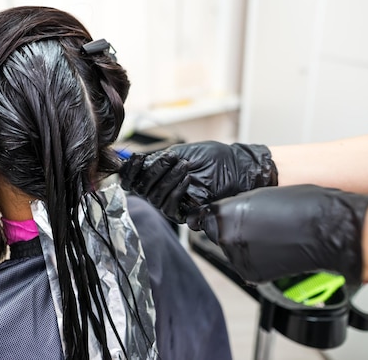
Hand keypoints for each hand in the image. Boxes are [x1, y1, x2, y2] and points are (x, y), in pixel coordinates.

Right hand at [120, 141, 277, 222]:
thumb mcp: (182, 152)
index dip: (129, 172)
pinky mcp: (187, 214)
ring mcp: (174, 204)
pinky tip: (188, 180)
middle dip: (153, 173)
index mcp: (158, 176)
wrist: (237, 167)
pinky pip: (171, 209)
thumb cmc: (214, 157)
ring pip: (155, 199)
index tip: (135, 159)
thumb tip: (131, 162)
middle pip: (141, 190)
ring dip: (167, 180)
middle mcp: (163, 192)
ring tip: (183, 166)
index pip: (132, 180)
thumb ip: (157, 159)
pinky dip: (177, 193)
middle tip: (170, 159)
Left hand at [190, 185, 367, 285]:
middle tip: (257, 225)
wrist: (324, 230)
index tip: (218, 216)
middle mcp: (226, 237)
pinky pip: (248, 265)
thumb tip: (223, 214)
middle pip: (219, 234)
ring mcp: (238, 258)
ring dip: (245, 246)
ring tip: (271, 236)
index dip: (214, 216)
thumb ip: (235, 207)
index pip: (204, 217)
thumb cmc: (299, 206)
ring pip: (233, 251)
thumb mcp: (258, 196)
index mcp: (224, 214)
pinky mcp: (251, 275)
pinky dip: (258, 260)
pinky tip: (275, 248)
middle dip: (232, 231)